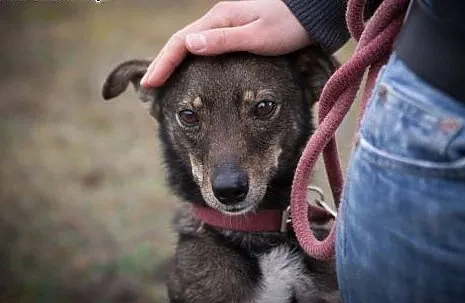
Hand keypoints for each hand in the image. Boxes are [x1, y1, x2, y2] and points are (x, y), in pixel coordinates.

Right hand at [140, 0, 310, 86]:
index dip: (163, 63)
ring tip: (163, 86)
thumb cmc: (290, 26)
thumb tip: (189, 46)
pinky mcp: (234, 38)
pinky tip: (190, 78)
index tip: (150, 84)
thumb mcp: (259, 36)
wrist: (312, 16)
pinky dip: (192, 66)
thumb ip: (225, 41)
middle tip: (149, 88)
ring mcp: (225, 30)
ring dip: (175, 66)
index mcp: (219, 20)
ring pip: (192, 49)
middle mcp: (218, 23)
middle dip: (163, 66)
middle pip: (181, 46)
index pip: (181, 43)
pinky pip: (205, 53)